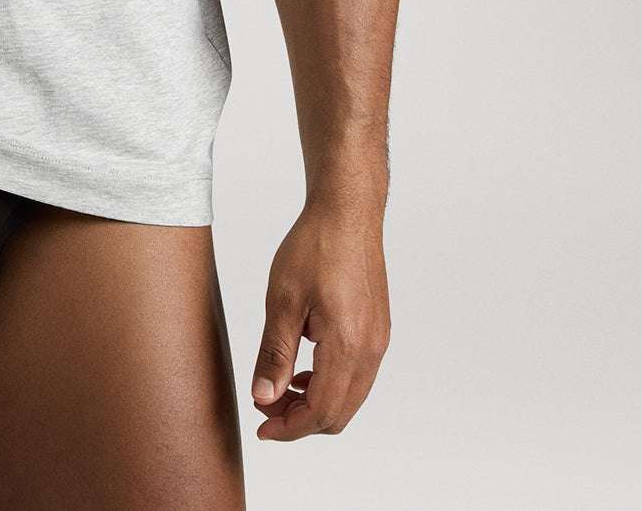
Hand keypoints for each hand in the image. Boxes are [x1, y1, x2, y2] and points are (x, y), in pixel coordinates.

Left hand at [250, 200, 390, 438]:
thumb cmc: (314, 247)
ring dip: (316, 403)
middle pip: (339, 413)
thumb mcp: (282, 301)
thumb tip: (264, 398)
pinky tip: (304, 367)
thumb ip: (275, 355)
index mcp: (348, 345)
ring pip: (350, 397)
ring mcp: (379, 341)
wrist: (346, 212)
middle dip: (301, 420)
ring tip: (280, 387)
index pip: (321, 411)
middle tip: (266, 408)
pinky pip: (357, 376)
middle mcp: (371, 350)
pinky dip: (330, 384)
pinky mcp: (378, 330)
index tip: (262, 427)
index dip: (289, 428)